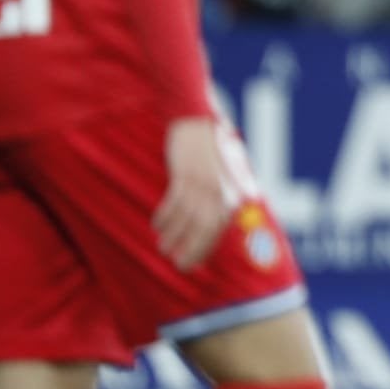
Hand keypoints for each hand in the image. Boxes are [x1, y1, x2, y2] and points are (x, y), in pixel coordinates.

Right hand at [153, 117, 229, 270]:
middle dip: (189, 249)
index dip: (203, 249)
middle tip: (175, 262)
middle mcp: (220, 190)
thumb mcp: (223, 177)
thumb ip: (221, 200)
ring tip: (163, 246)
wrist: (197, 124)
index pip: (218, 230)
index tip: (190, 264)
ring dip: (173, 236)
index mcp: (231, 193)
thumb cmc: (209, 154)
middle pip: (203, 228)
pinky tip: (157, 224)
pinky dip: (164, 217)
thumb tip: (213, 228)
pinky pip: (173, 202)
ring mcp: (203, 182)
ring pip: (186, 218)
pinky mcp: (186, 174)